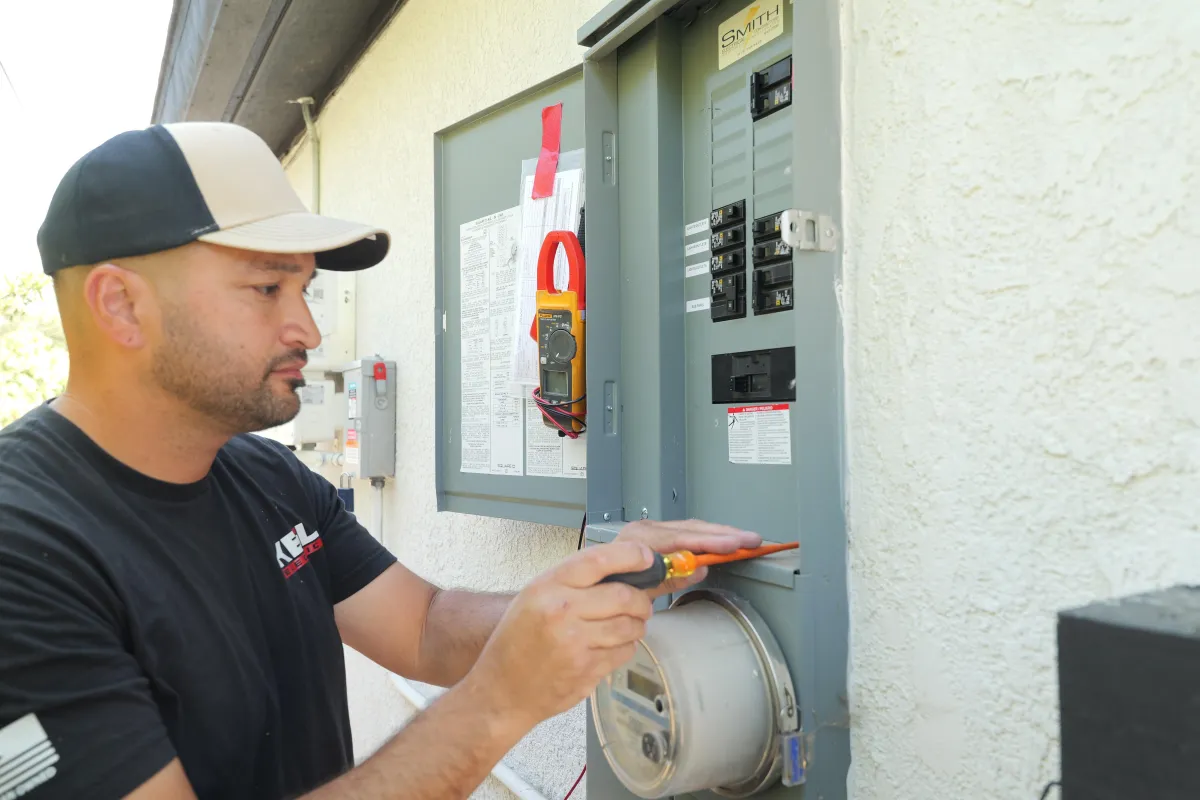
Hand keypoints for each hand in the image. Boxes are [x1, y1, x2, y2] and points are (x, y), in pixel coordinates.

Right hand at [467, 541, 656, 729]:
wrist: (501, 691)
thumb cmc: (516, 642)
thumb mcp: (533, 598)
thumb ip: (571, 582)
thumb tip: (619, 570)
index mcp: (547, 587)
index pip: (598, 560)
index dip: (630, 555)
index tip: (646, 557)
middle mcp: (562, 611)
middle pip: (623, 596)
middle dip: (641, 600)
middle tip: (641, 605)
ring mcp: (575, 643)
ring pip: (629, 626)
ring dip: (637, 626)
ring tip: (629, 627)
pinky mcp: (586, 670)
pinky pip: (623, 652)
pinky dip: (625, 648)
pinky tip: (611, 647)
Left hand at [613, 518, 762, 596]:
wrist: (594, 586)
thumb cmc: (612, 588)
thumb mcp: (640, 591)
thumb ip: (668, 579)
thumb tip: (698, 569)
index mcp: (638, 541)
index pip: (681, 538)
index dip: (710, 541)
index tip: (733, 545)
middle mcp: (645, 529)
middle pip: (691, 528)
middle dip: (724, 534)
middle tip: (751, 540)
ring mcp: (650, 529)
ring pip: (692, 527)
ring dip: (720, 533)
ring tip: (745, 539)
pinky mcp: (657, 533)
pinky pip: (687, 531)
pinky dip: (708, 535)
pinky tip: (725, 540)